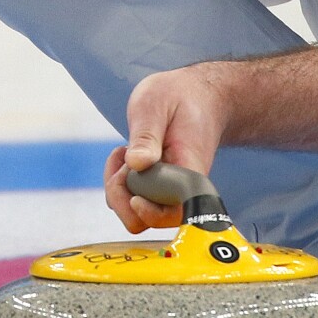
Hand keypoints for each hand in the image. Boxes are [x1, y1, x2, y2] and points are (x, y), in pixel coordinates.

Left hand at [103, 65, 229, 233]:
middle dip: (121, 191)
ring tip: (125, 150)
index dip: (147, 210)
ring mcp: (167, 193)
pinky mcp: (156, 190)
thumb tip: (136, 164)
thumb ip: (146, 135)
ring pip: (131, 212)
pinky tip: (125, 155)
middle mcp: (181, 192)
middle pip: (143, 220)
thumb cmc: (182, 98)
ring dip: (118, 185)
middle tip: (125, 155)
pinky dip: (118, 181)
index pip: (171, 214)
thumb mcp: (156, 105)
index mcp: (190, 175)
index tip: (130, 179)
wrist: (200, 97)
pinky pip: (129, 199)